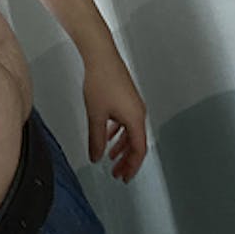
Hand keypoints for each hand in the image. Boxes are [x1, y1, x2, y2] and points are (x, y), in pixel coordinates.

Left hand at [82, 46, 147, 182]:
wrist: (101, 56)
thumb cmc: (102, 80)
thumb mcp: (96, 115)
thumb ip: (96, 139)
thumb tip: (96, 156)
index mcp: (135, 118)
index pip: (138, 150)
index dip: (132, 166)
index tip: (125, 177)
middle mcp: (138, 112)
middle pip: (136, 143)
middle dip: (126, 160)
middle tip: (118, 173)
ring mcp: (133, 104)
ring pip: (130, 132)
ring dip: (121, 147)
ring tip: (111, 157)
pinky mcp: (126, 98)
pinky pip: (126, 121)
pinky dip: (118, 132)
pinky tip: (108, 135)